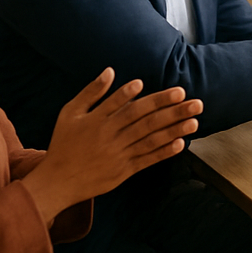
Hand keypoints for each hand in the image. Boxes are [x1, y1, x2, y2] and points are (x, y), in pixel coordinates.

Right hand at [20, 69, 200, 221]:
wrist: (57, 182)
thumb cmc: (64, 143)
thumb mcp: (69, 113)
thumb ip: (91, 92)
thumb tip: (110, 71)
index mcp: (97, 121)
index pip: (124, 105)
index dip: (150, 95)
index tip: (163, 88)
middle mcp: (110, 137)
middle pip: (144, 120)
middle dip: (170, 109)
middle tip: (194, 101)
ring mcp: (118, 155)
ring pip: (149, 139)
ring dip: (173, 129)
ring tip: (194, 120)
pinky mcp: (124, 171)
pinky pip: (147, 160)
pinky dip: (164, 152)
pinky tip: (181, 143)